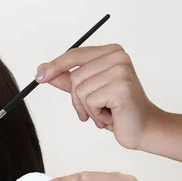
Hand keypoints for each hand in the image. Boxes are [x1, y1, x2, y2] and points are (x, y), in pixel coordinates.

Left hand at [35, 44, 163, 149]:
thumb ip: (68, 80)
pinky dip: (95, 114)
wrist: (142, 128)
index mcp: (110, 52)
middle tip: (93, 109)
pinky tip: (110, 116)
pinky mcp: (121, 87)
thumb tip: (43, 71)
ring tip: (104, 112)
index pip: (75, 55)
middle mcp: (118, 56)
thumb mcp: (88, 92)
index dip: (55, 66)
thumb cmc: (116, 110)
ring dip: (87, 108)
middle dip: (77, 99)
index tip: (39, 77)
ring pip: (80, 90)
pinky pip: (89, 102)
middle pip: (74, 76)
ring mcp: (121, 70)